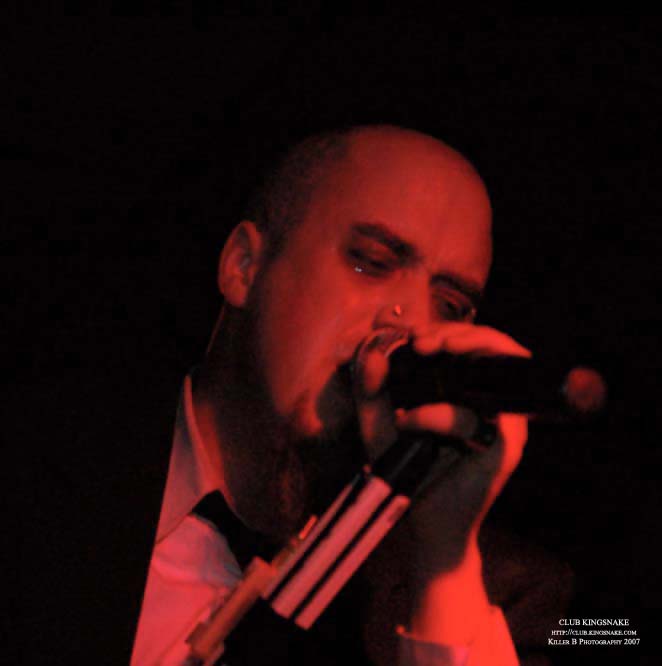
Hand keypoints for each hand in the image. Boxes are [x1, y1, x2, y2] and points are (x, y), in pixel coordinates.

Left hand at [353, 322, 529, 642]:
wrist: (426, 526)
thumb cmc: (405, 471)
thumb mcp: (377, 425)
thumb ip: (370, 390)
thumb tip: (373, 354)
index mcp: (465, 389)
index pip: (468, 343)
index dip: (442, 328)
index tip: (409, 334)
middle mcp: (489, 401)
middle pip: (490, 345)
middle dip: (456, 332)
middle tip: (420, 340)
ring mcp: (502, 422)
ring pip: (501, 365)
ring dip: (467, 346)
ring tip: (427, 349)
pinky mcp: (502, 447)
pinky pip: (472, 418)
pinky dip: (438, 415)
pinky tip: (409, 421)